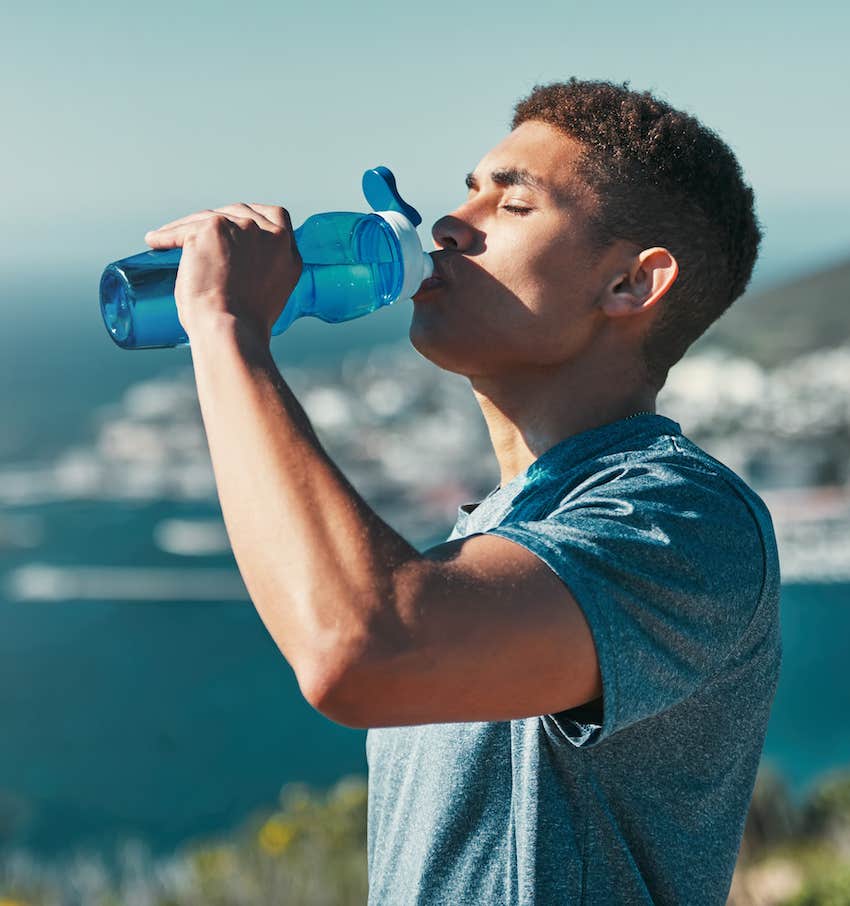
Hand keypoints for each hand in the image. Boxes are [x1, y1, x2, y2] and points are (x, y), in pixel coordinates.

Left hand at [145, 204, 302, 343]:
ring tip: (167, 239)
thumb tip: (233, 269)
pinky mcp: (214, 229)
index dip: (253, 218)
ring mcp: (244, 229)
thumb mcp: (266, 295)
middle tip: (197, 232)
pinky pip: (184, 229)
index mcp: (289, 255)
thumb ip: (260, 273)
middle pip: (241, 211)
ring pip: (209, 217)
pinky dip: (167, 236)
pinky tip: (155, 241)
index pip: (275, 218)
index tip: (235, 225)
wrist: (230, 331)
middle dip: (218, 218)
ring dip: (187, 228)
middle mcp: (272, 237)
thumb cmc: (242, 328)